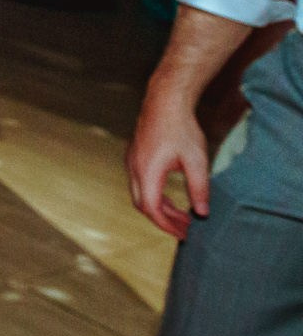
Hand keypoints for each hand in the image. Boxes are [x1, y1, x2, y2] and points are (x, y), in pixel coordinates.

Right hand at [126, 95, 208, 239]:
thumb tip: (202, 213)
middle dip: (163, 219)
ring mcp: (132, 161)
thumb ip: (199, 189)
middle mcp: (134, 168)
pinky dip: (154, 195)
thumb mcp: (196, 161)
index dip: (167, 225)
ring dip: (159, 207)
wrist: (165, 101)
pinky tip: (170, 196)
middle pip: (142, 205)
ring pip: (140, 194)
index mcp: (147, 171)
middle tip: (185, 227)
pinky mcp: (135, 156)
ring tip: (182, 214)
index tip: (184, 233)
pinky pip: (140, 183)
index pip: (151, 209)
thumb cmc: (181, 129)